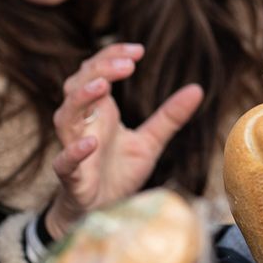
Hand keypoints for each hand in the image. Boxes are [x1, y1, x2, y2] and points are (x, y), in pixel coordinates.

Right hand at [45, 44, 203, 238]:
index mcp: (98, 111)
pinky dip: (75, 151)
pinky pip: (65, 161)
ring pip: (65, 116)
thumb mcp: (150, 142)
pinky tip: (92, 143)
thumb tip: (197, 89)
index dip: (111, 56)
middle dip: (100, 70)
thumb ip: (169, 117)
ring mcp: (73, 148)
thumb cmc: (119, 173)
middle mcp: (82, 124)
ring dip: (81, 99)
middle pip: (78, 85)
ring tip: (103, 87)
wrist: (102, 212)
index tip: (138, 51)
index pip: (96, 71)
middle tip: (127, 64)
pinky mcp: (71, 176)